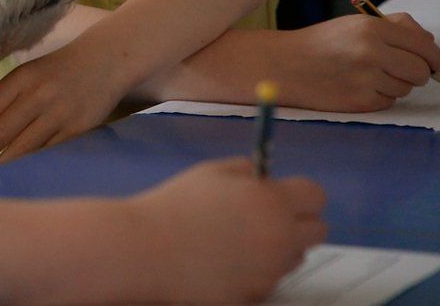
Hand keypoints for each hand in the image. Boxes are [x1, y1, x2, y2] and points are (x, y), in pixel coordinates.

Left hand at [0, 32, 128, 175]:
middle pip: (0, 133)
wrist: (106, 62)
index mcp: (20, 79)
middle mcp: (38, 95)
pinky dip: (30, 168)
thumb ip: (6, 99)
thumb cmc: (58, 72)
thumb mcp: (29, 74)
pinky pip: (48, 155)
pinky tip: (16, 178)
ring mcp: (59, 113)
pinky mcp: (78, 130)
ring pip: (22, 149)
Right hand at [130, 158, 326, 301]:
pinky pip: (269, 279)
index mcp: (272, 201)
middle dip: (297, 222)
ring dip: (278, 248)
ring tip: (237, 241)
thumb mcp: (210, 172)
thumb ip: (245, 170)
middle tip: (266, 219)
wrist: (146, 249)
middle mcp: (280, 237)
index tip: (283, 196)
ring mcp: (269, 270)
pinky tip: (224, 261)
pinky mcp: (255, 294)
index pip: (315, 196)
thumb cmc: (174, 206)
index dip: (300, 194)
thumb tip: (263, 177)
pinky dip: (255, 271)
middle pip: (317, 231)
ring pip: (294, 257)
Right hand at [278, 13, 439, 111]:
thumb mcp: (354, 24)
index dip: (434, 57)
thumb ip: (395, 28)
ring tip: (366, 75)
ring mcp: (365, 79)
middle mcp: (371, 53)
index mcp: (372, 29)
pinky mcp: (359, 101)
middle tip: (399, 69)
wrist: (282, 66)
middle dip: (415, 72)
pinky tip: (357, 87)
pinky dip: (379, 96)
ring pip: (405, 87)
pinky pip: (388, 101)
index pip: (425, 46)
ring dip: (394, 84)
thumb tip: (430, 45)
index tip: (435, 64)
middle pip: (420, 70)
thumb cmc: (320, 44)